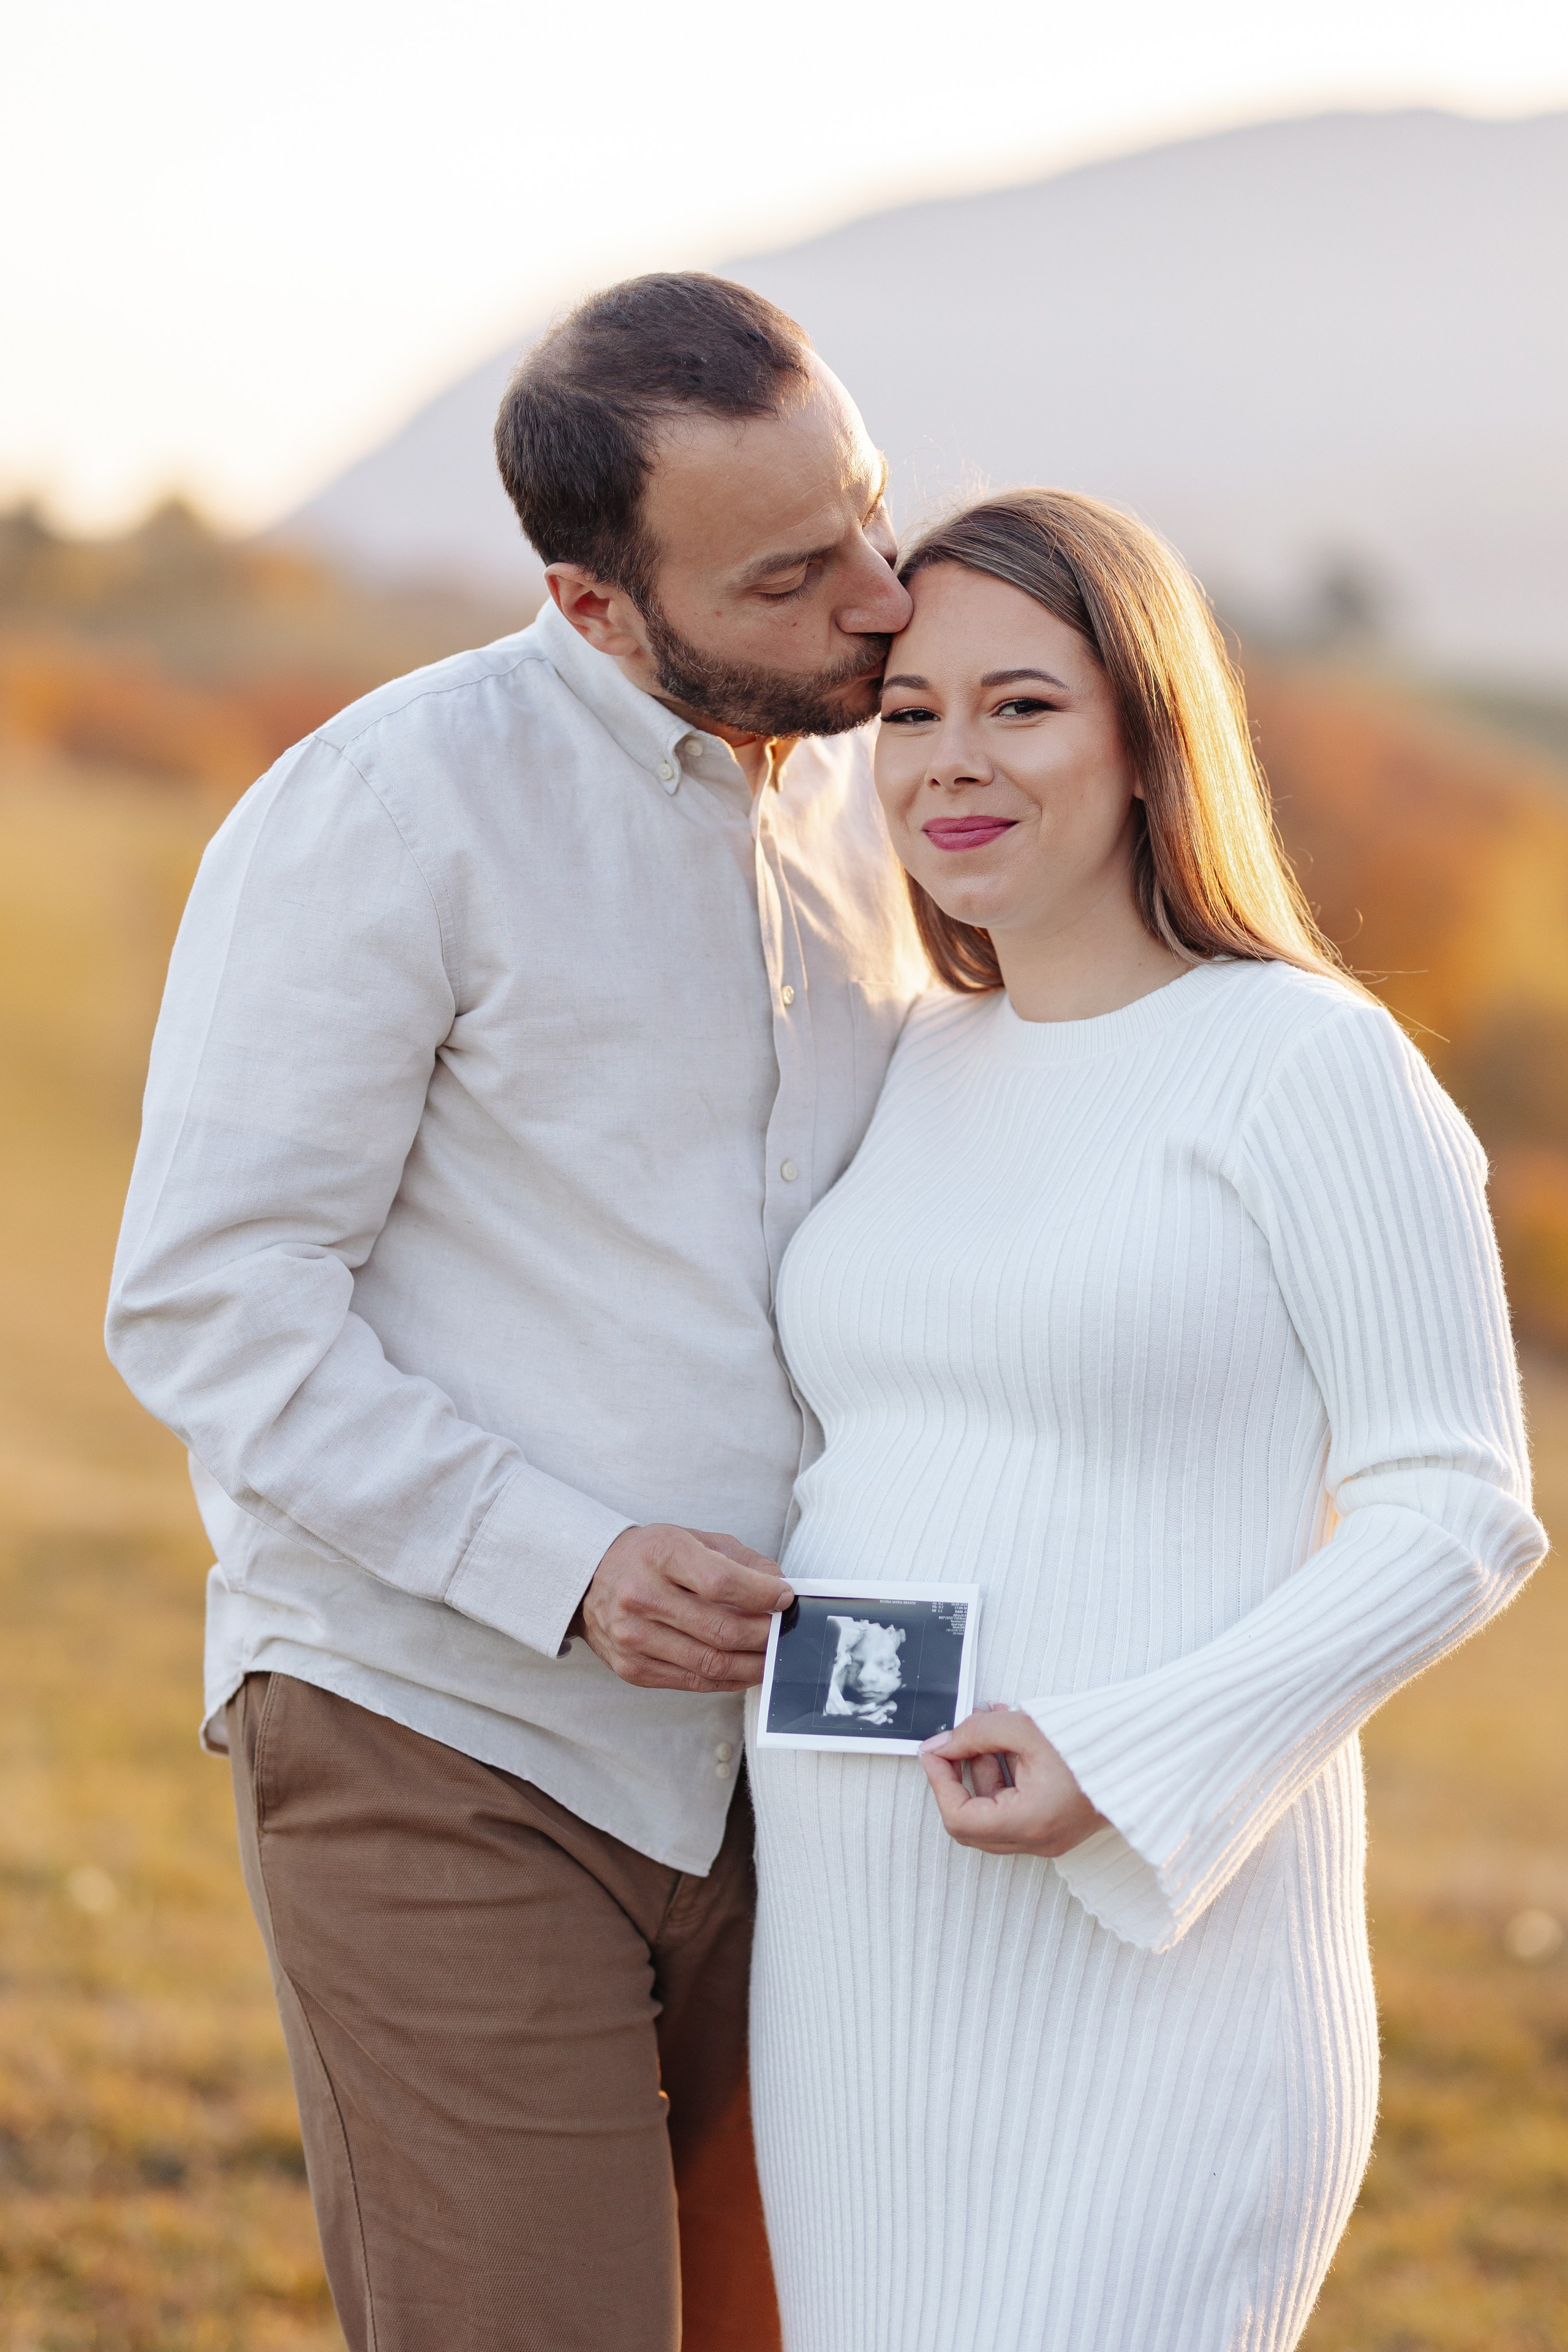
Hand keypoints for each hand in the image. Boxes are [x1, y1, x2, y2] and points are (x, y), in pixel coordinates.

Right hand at [578, 1524, 792, 1692]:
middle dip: (764, 1635)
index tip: (785, 1597)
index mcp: (659, 1554)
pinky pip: (694, 1681)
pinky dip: (728, 1679)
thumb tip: (779, 1588)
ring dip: (753, 1664)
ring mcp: (633, 1637)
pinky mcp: (632, 1668)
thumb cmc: (650, 1556)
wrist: (589, 1579)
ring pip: (710, 1663)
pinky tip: (745, 1668)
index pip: (720, 1582)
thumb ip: (739, 1560)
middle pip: (720, 1629)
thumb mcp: (691, 1538)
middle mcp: (640, 1596)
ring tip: (772, 1655)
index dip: (762, 1594)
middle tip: (784, 1633)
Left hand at [920, 1705, 1106, 1856]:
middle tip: (955, 1739)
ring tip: (987, 1725)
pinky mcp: (1055, 1826)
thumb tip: (942, 1744)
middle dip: (959, 1775)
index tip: (933, 1751)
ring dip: (982, 1769)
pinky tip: (1008, 1739)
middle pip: (972, 1821)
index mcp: (1029, 1823)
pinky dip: (1004, 1776)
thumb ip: (976, 1734)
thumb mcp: (1025, 1728)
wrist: (1142, 1754)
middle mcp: (1037, 1840)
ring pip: (992, 1813)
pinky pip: (1014, 1808)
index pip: (959, 1818)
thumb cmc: (1093, 1744)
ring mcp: (1047, 1837)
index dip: (939, 1782)